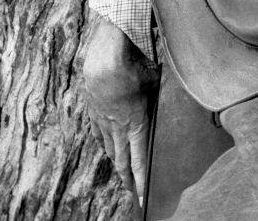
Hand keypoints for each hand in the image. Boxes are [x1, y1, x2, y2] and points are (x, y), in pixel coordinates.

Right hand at [80, 12, 157, 203]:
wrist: (104, 60)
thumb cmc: (133, 68)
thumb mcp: (153, 82)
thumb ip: (156, 93)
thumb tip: (163, 90)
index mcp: (136, 124)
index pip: (139, 160)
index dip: (140, 180)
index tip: (141, 196)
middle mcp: (119, 128)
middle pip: (122, 159)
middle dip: (127, 177)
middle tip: (130, 189)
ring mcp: (104, 121)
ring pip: (110, 148)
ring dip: (117, 160)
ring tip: (121, 170)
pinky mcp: (93, 112)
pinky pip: (99, 133)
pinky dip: (104, 143)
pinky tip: (106, 146)